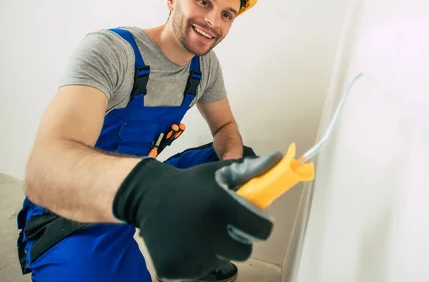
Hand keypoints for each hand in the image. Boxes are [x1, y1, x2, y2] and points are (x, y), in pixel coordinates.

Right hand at [112, 151, 282, 279]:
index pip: (260, 229)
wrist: (148, 196)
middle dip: (239, 240)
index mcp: (221, 207)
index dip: (259, 225)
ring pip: (222, 262)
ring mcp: (189, 255)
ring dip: (218, 251)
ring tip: (202, 233)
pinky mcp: (174, 269)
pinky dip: (199, 261)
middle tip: (224, 228)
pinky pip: (200, 272)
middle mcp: (206, 233)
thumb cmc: (191, 184)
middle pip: (244, 251)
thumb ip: (252, 170)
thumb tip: (281, 158)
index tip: (251, 221)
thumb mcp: (220, 173)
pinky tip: (188, 243)